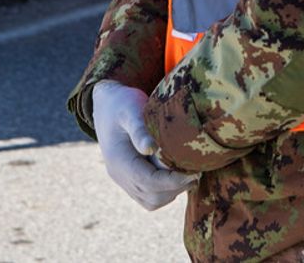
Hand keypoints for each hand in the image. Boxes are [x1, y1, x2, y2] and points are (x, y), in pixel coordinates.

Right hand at [91, 80, 194, 210]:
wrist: (106, 104)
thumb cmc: (121, 103)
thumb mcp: (130, 109)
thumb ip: (140, 130)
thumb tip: (151, 149)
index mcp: (118, 161)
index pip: (148, 182)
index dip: (172, 181)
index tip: (193, 172)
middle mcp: (119, 175)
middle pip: (151, 197)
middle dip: (176, 188)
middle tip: (197, 173)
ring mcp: (124, 179)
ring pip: (151, 201)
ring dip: (172, 192)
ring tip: (190, 174)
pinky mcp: (131, 178)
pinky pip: (149, 196)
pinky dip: (166, 191)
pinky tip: (179, 173)